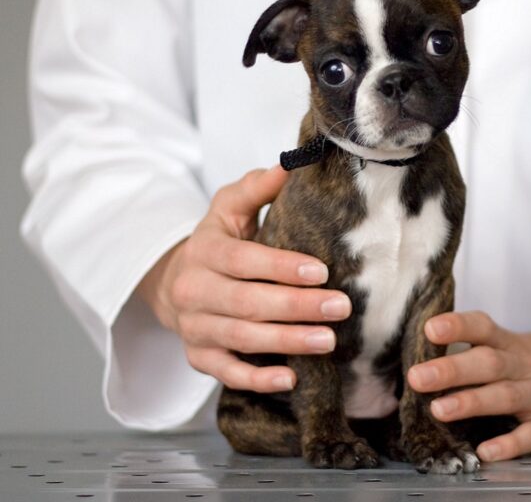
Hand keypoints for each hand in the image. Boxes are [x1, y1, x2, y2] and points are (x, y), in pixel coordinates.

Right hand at [136, 165, 351, 392]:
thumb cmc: (219, 242)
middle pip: (247, 303)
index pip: (243, 261)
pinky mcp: (199, 357)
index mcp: (205, 251)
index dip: (281, 267)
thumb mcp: (229, 209)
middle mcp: (194, 291)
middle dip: (296, 307)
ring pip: (241, 339)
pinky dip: (256, 379)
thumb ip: (255, 188)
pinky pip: (226, 373)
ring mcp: (195, 328)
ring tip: (328, 340)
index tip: (321, 271)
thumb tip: (288, 164)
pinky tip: (290, 378)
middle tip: (341, 308)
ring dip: (286, 342)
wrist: (176, 283)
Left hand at [407, 311, 530, 461]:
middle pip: (489, 363)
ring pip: (505, 397)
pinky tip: (486, 451)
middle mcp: (526, 367)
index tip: (430, 327)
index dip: (458, 325)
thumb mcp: (521, 346)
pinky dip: (510, 444)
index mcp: (513, 345)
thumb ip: (482, 347)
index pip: (484, 328)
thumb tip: (427, 347)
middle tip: (417, 376)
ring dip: (471, 402)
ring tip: (438, 409)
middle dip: (452, 369)